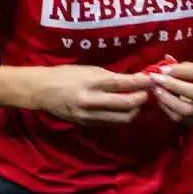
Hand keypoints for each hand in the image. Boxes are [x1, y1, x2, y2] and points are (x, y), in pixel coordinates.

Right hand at [30, 65, 157, 125]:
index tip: (151, 79)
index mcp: (90, 82)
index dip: (140, 82)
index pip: (122, 83)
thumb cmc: (64, 74)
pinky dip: (121, 117)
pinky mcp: (86, 124)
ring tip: (138, 103)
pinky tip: (125, 110)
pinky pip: (111, 123)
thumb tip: (131, 80)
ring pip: (121, 118)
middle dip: (141, 99)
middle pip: (126, 105)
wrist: (41, 91)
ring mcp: (89, 115)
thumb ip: (108, 76)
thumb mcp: (86, 69)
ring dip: (134, 111)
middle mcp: (91, 101)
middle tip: (148, 92)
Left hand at [148, 59, 192, 125]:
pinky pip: (179, 117)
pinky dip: (166, 108)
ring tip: (155, 89)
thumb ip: (178, 64)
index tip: (162, 69)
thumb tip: (166, 58)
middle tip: (156, 79)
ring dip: (168, 99)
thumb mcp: (190, 68)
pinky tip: (158, 99)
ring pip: (187, 109)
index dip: (180, 71)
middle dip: (173, 86)